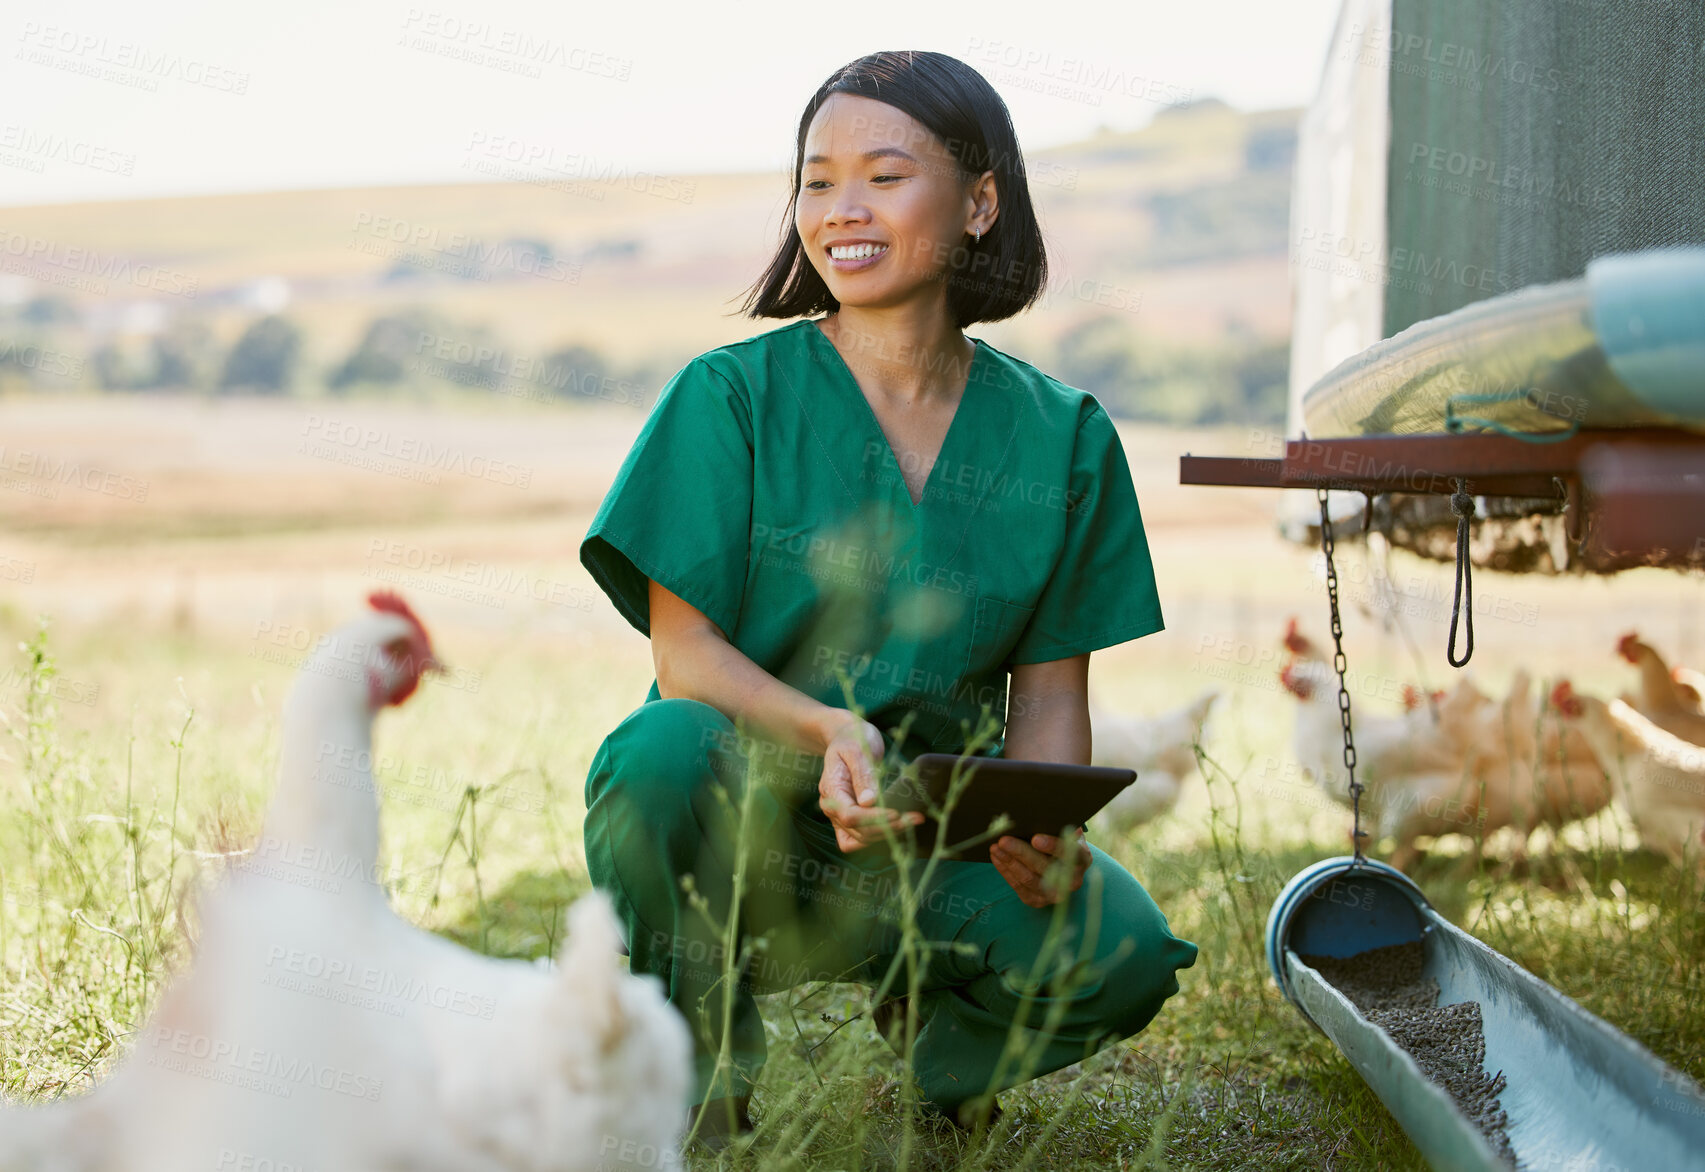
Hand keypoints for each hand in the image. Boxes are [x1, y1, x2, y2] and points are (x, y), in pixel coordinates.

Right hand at [817, 715, 923, 852]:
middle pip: (858, 830)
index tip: (897, 813)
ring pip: (861, 838)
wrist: (846, 738)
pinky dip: (876, 838)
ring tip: (912, 820)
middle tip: (915, 818)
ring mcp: (839, 816)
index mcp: (831, 789)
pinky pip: (859, 839)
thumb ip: (863, 774)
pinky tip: (896, 828)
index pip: (850, 814)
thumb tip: (869, 801)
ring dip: (887, 834)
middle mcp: (832, 807)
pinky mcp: (850, 819)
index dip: (874, 818)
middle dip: (888, 827)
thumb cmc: (853, 739)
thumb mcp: (857, 749)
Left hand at [990, 829, 1089, 907]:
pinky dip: (1005, 871)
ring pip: (1029, 879)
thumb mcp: (1065, 831)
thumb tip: (1040, 815)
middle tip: (1004, 840)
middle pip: (1044, 867)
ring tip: (996, 847)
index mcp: (1083, 858)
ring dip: (1009, 862)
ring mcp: (1055, 894)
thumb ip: (1057, 826)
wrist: (1062, 866)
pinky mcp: (1038, 901)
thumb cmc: (1060, 841)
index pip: (1069, 852)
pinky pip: (1019, 887)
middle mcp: (1073, 880)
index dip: (1052, 846)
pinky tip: (997, 858)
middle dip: (1021, 852)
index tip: (1035, 838)